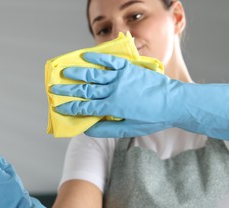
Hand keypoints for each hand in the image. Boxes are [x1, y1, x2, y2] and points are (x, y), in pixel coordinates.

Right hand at [51, 52, 180, 136]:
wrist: (174, 102)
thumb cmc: (152, 119)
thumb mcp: (129, 130)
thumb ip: (106, 129)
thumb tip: (87, 128)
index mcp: (113, 108)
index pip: (86, 108)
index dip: (70, 108)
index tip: (58, 107)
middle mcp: (114, 90)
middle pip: (85, 90)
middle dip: (68, 90)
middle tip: (53, 88)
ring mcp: (121, 77)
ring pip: (94, 74)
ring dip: (77, 73)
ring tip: (64, 71)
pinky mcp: (129, 68)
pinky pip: (111, 61)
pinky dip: (98, 58)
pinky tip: (86, 56)